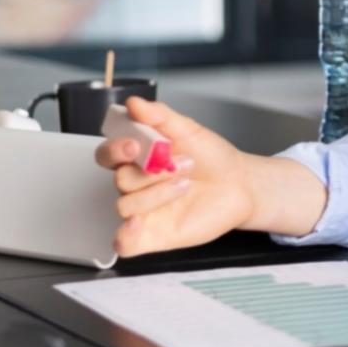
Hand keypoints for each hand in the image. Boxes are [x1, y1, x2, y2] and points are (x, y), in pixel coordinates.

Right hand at [95, 97, 255, 256]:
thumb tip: (134, 103)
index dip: (114, 150)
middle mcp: (137, 186)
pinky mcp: (153, 235)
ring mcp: (143, 211)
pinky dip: (124, 235)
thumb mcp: (188, 130)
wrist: (240, 184)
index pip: (107, 155)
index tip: (134, 146)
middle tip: (183, 164)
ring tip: (186, 184)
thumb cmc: (212, 158)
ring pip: (124, 206)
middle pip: (119, 180)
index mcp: (139, 159)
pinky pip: (123, 243)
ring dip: (155, 193)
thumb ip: (159, 116)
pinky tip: (139, 223)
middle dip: (151, 171)